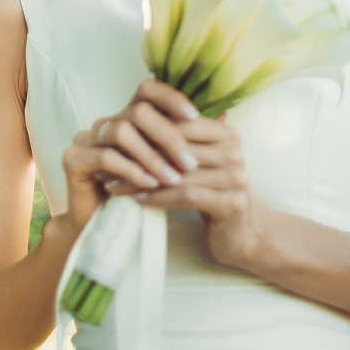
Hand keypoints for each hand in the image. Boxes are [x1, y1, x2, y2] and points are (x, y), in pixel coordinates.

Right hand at [60, 78, 199, 236]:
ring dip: (151, 157)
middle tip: (190, 163)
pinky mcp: (73, 159)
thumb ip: (186, 139)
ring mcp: (85, 138)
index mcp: (126, 117)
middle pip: (138, 110)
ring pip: (122, 131)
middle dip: (168, 136)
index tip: (194, 116)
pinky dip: (131, 170)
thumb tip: (225, 117)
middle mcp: (105, 121)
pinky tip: (149, 184)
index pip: (147, 89)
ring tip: (172, 178)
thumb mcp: (165, 162)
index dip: (170, 97)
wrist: (100, 224)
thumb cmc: (138, 191)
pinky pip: (105, 157)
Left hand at [105, 112, 264, 271]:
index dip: (147, 132)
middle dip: (140, 156)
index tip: (117, 141)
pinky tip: (138, 198)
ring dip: (143, 179)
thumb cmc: (211, 192)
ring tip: (116, 183)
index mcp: (228, 134)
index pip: (182, 125)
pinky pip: (187, 195)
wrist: (241, 234)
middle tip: (109, 163)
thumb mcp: (197, 162)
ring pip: (179, 173)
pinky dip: (160, 196)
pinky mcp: (232, 203)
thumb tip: (134, 116)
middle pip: (178, 149)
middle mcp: (236, 153)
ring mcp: (237, 178)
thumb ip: (180, 140)